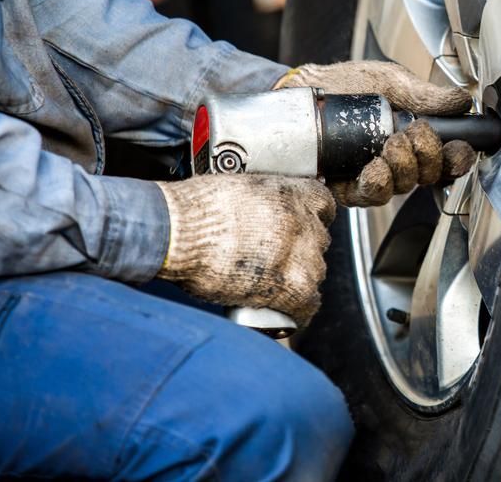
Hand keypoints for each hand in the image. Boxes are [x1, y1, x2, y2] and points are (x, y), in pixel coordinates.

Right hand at [156, 174, 335, 326]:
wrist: (177, 235)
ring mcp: (301, 255)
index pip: (322, 204)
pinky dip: (297, 311)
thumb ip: (260, 202)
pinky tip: (287, 313)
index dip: (309, 218)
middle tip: (275, 259)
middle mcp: (302, 222)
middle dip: (301, 250)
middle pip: (318, 240)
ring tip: (273, 285)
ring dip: (299, 278)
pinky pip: (307, 304)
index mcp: (290, 193)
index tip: (300, 226)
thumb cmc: (193, 211)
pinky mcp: (291, 286)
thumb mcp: (236, 189)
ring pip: (315, 272)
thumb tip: (258, 215)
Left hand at [277, 62, 476, 206]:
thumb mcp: (390, 81)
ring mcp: (373, 177)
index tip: (458, 148)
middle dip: (428, 156)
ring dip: (403, 169)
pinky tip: (373, 168)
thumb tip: (462, 100)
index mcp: (413, 137)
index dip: (457, 159)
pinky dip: (377, 184)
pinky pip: (370, 197)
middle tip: (415, 133)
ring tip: (391, 146)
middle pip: (427, 176)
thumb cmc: (345, 86)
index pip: (445, 158)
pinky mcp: (348, 189)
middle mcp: (397, 161)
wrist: (302, 91)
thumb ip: (425, 94)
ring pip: (401, 188)